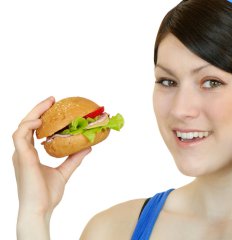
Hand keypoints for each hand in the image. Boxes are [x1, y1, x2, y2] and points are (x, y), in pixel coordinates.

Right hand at [12, 97, 90, 237]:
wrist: (40, 209)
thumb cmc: (48, 194)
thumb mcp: (65, 172)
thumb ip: (74, 159)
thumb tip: (88, 146)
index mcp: (29, 154)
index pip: (33, 130)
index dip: (41, 116)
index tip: (54, 106)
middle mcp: (23, 152)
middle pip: (27, 124)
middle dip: (38, 109)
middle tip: (53, 99)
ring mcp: (20, 154)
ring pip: (22, 126)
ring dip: (34, 113)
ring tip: (48, 104)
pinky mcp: (21, 157)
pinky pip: (20, 135)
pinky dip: (29, 126)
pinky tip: (41, 121)